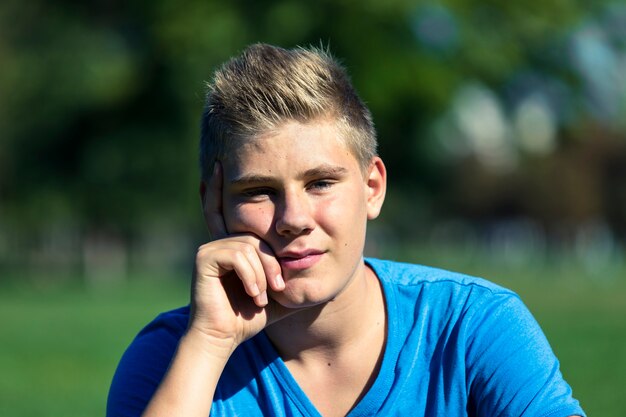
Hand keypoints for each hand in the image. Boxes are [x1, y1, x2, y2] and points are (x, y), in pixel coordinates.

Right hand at [190, 162, 288, 350]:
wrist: (227, 337)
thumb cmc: (254, 314)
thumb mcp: (280, 288)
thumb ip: (292, 269)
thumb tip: (316, 256)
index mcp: (237, 244)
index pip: (236, 210)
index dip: (228, 187)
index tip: (227, 165)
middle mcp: (222, 240)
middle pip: (258, 234)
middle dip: (272, 263)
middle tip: (279, 287)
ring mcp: (211, 247)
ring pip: (252, 245)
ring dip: (265, 274)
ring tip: (265, 295)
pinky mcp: (204, 258)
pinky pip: (239, 255)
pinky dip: (252, 276)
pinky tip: (255, 296)